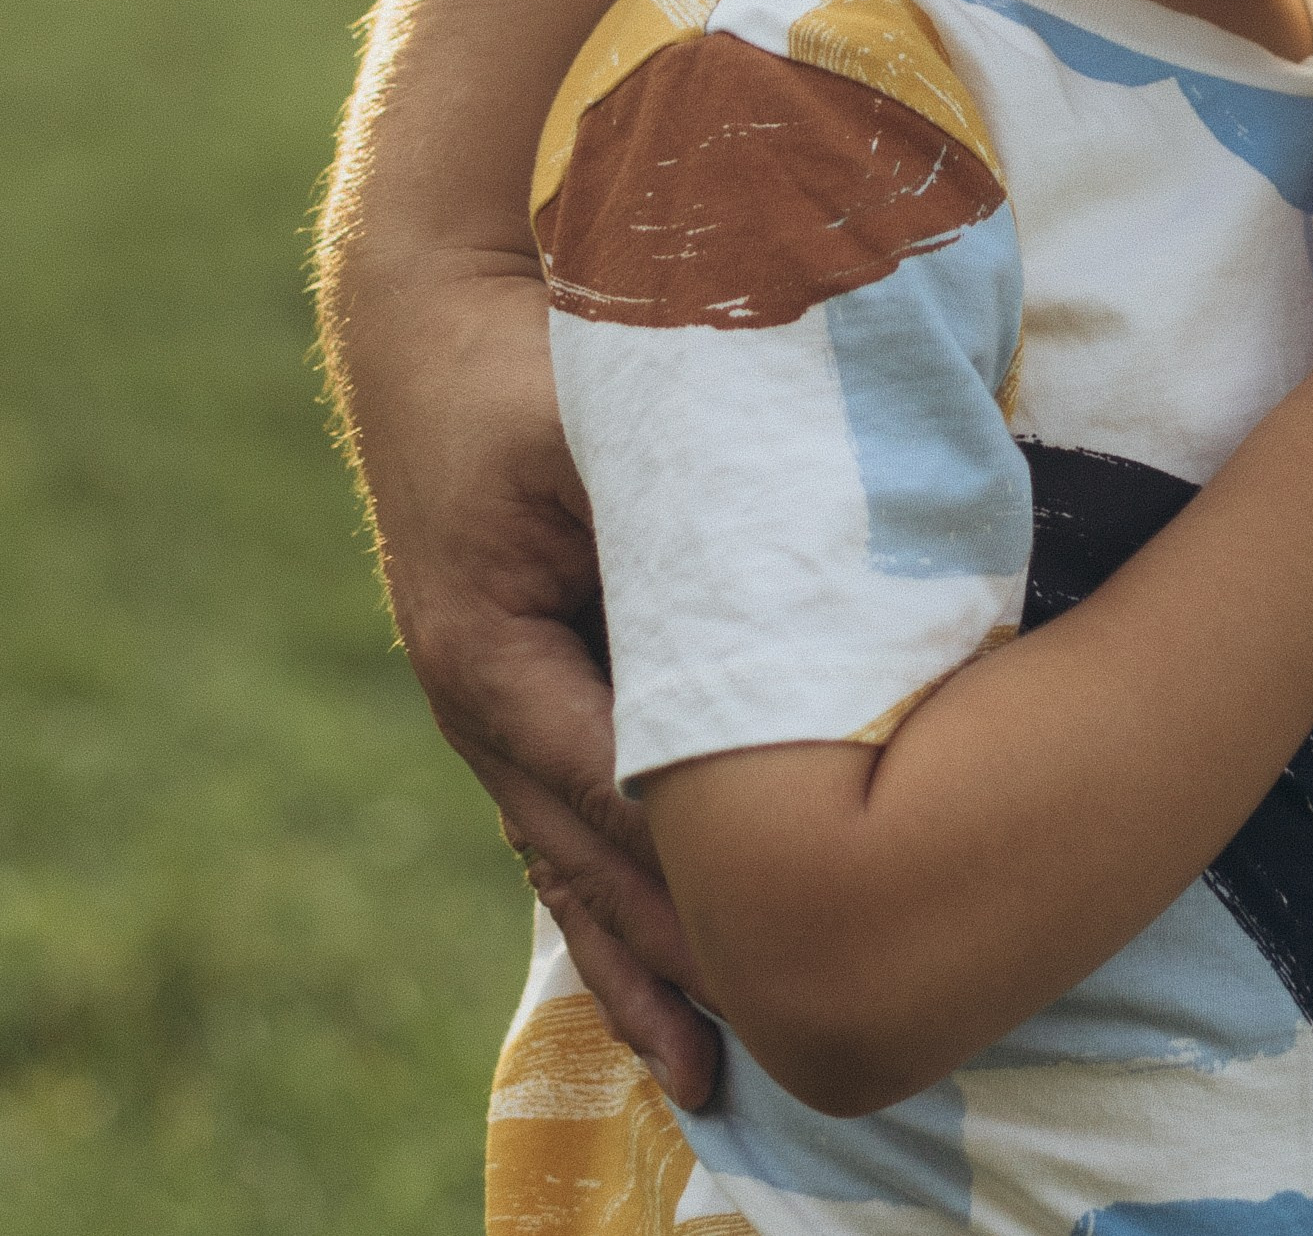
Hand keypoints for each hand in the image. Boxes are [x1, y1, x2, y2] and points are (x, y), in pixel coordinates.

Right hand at [337, 244, 720, 1105]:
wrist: (430, 319)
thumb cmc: (525, 365)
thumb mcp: (601, 438)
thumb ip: (685, 527)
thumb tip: (801, 609)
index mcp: (490, 654)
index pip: (613, 784)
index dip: (700, 859)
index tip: (795, 924)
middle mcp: (482, 702)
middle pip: (589, 856)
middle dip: (676, 952)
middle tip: (774, 1046)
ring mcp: (492, 706)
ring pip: (573, 861)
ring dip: (642, 958)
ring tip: (710, 1074)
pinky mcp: (519, 688)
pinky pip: (569, 818)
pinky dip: (614, 898)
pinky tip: (657, 979)